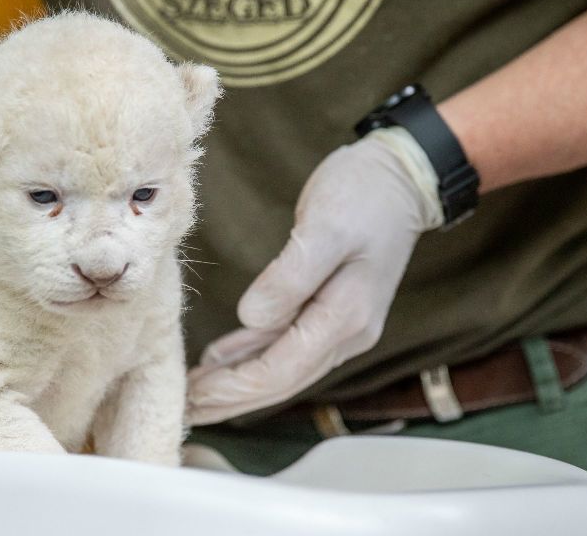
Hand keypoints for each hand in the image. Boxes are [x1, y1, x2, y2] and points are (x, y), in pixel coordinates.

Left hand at [187, 128, 443, 424]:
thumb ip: (290, 277)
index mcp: (345, 317)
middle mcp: (347, 332)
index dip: (234, 388)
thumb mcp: (325, 226)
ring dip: (238, 384)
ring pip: (281, 368)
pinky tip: (220, 362)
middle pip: (280, 381)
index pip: (280, 370)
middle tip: (185, 409)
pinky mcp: (330, 310)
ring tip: (194, 394)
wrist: (400, 178)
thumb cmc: (363, 194)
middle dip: (232, 398)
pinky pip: (285, 345)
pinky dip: (251, 356)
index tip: (192, 395)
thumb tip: (252, 318)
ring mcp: (341, 325)